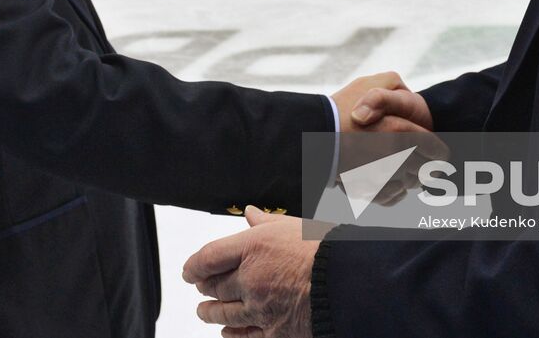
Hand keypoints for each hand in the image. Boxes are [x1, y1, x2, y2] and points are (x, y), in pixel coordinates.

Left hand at [183, 206, 317, 337]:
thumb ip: (267, 222)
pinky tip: (226, 332)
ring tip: (204, 311)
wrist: (350, 284)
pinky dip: (231, 334)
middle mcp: (250, 278)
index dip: (193, 265)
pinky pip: (243, 336)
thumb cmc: (327, 251)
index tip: (188, 271)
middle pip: (214, 286)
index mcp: (253, 247)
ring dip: (210, 312)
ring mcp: (259, 308)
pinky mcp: (273, 331)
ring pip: (223, 313)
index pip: (209, 257)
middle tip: (200, 287)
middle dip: (204, 288)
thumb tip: (250, 212)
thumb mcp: (294, 227)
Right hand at [330, 73, 444, 203]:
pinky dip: (393, 192)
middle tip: (426, 162)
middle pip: (424, 170)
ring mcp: (379, 178)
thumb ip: (393, 88)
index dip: (440, 151)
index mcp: (400, 133)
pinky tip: (391, 182)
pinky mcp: (366, 192)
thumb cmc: (339, 108)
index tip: (440, 152)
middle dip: (425, 166)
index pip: (435, 150)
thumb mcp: (369, 85)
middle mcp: (393, 159)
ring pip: (407, 185)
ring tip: (406, 171)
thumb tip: (409, 96)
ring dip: (409, 179)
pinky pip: (390, 197)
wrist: (307, 135)